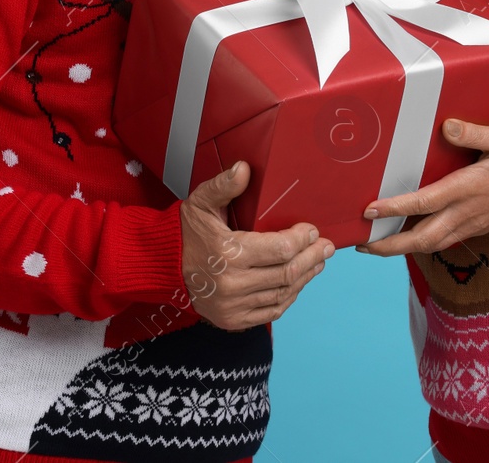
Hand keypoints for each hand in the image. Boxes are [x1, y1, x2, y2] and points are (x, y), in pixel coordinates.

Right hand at [179, 161, 333, 330]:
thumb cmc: (185, 233)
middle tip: (325, 248)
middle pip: (288, 272)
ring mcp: (234, 305)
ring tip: (317, 263)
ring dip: (305, 277)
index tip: (312, 230)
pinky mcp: (233, 319)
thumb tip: (244, 168)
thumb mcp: (201, 203)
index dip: (303, 239)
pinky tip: (297, 283)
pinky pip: (271, 311)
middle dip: (313, 258)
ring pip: (283, 293)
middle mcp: (233, 282)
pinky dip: (288, 297)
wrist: (162, 267)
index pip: (281, 249)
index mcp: (229, 252)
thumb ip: (224, 186)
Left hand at [356, 118, 488, 256]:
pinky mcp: (473, 229)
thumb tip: (446, 126)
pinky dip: (419, 245)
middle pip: (421, 238)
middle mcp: (465, 213)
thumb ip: (474, 133)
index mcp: (467, 189)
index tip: (370, 210)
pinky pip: (441, 242)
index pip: (424, 202)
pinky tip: (404, 239)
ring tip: (374, 245)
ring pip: (430, 245)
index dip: (395, 208)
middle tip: (360, 243)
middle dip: (388, 245)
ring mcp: (469, 225)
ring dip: (400, 249)